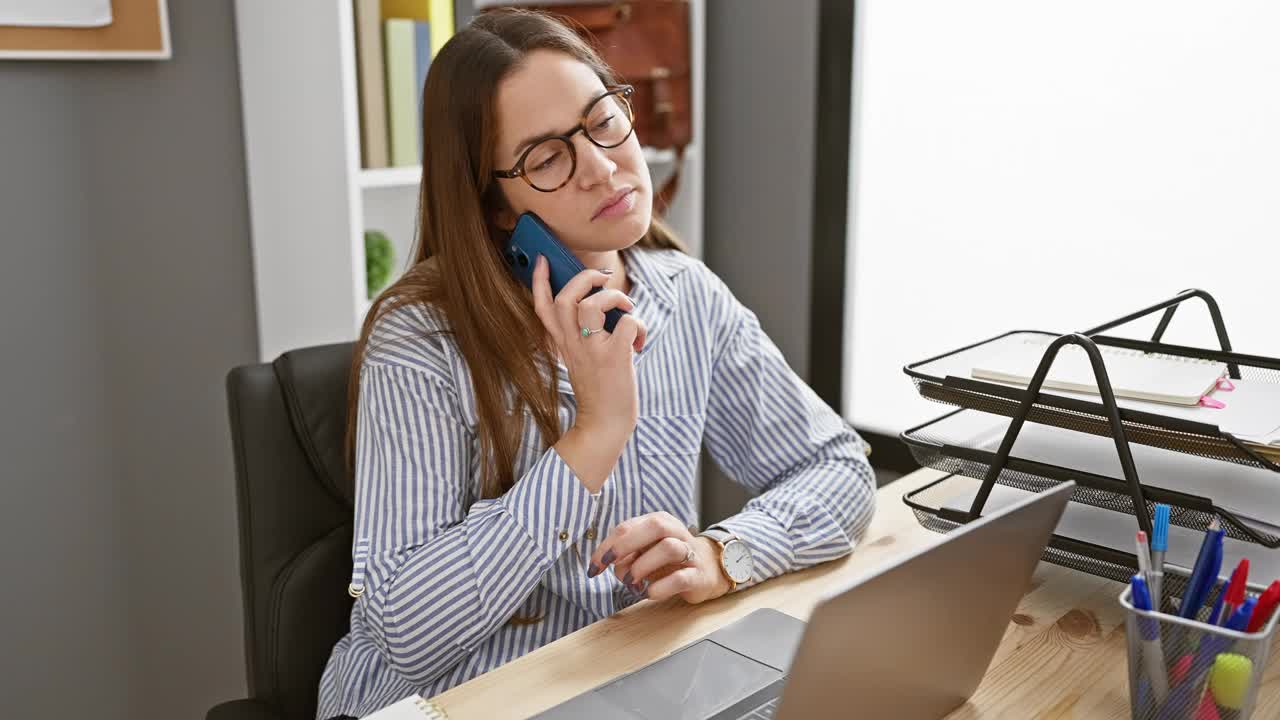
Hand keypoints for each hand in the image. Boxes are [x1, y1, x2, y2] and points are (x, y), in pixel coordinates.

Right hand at [531, 255, 645, 446]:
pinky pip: (628, 323)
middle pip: (566, 297)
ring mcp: (593, 350)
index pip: (542, 306)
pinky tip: (640, 340)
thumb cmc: (599, 389)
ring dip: (615, 297)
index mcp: (563, 342)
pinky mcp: (614, 357)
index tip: (543, 260)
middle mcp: (573, 343)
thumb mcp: (580, 358)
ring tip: (626, 308)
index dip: (539, 280)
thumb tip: (604, 300)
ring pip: (592, 305)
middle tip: (603, 281)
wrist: (604, 424)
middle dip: (586, 278)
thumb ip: (582, 332)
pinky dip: (640, 324)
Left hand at [587, 512, 731, 603]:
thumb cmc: (670, 560)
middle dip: (626, 545)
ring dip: (642, 567)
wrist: (709, 569)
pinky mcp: (698, 576)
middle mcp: (677, 532)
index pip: (628, 527)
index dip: (607, 546)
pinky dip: (659, 588)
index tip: (594, 567)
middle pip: (654, 526)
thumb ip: (627, 553)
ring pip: (668, 548)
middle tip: (610, 566)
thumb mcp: (645, 551)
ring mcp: (690, 553)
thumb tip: (608, 565)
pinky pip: (680, 578)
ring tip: (632, 583)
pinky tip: (649, 593)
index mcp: (659, 522)